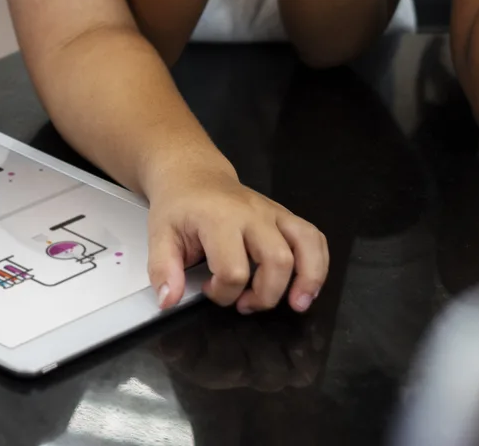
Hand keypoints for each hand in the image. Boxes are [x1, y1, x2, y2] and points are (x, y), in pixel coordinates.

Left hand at [144, 157, 327, 313]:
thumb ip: (162, 269)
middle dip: (265, 295)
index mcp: (220, 219)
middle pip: (277, 260)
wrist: (193, 175)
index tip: (208, 289)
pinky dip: (318, 264)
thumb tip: (169, 301)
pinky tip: (308, 286)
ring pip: (306, 245)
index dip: (222, 293)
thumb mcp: (160, 235)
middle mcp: (253, 214)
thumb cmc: (179, 206)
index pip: (233, 270)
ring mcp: (273, 213)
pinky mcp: (285, 216)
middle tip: (244, 303)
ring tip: (296, 304)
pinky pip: (314, 237)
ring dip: (307, 280)